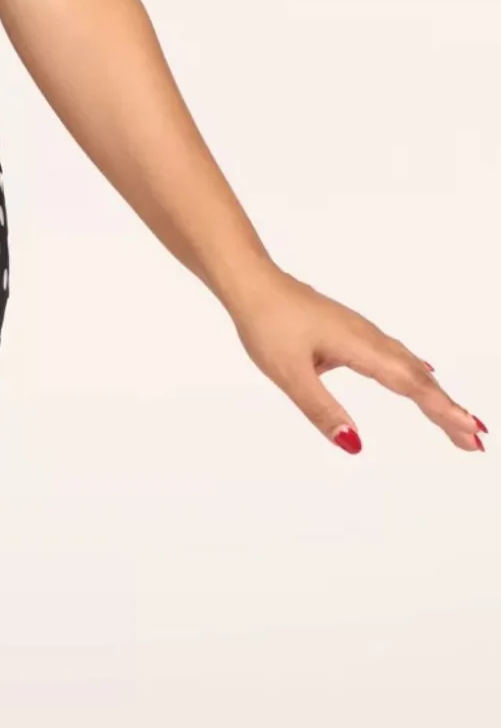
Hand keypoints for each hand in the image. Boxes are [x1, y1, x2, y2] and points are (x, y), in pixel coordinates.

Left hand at [229, 265, 485, 454]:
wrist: (252, 283)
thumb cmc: (267, 322)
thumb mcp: (289, 374)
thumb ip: (322, 411)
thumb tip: (355, 445)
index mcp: (359, 347)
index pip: (410, 384)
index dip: (442, 410)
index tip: (470, 432)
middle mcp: (368, 338)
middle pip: (419, 377)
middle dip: (448, 409)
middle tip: (475, 440)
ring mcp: (361, 333)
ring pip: (409, 365)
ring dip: (435, 393)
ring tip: (457, 420)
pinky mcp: (351, 331)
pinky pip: (395, 356)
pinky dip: (416, 374)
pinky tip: (423, 374)